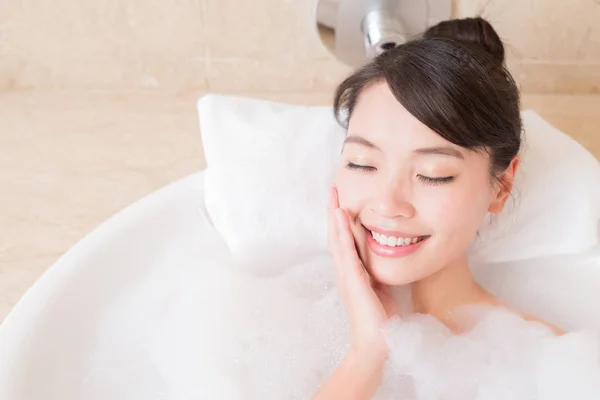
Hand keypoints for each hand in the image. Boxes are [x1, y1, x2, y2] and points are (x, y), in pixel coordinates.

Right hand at [328, 186, 396, 364]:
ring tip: (334, 195)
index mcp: (353, 273)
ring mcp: (347, 275)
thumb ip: (377, 276)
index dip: (343, 221)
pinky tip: (341, 216)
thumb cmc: (380, 322)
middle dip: (335, 212)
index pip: (346, 241)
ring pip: (338, 238)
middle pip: (337, 235)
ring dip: (335, 216)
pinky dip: (342, 232)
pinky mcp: (352, 279)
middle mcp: (346, 271)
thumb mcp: (380, 291)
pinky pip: (345, 250)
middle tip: (333, 189)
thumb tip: (384, 263)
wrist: (375, 345)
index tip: (342, 201)